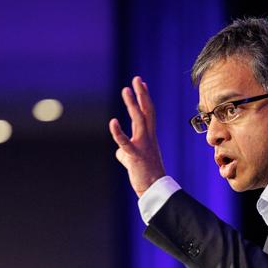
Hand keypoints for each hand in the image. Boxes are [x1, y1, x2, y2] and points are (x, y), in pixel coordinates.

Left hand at [109, 76, 166, 196]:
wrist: (154, 189)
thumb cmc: (145, 174)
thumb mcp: (134, 159)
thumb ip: (126, 151)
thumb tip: (119, 151)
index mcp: (149, 137)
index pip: (148, 113)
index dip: (144, 98)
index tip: (142, 84)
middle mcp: (148, 138)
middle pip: (146, 111)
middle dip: (142, 94)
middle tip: (137, 79)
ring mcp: (143, 146)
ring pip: (139, 120)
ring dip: (132, 104)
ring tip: (126, 90)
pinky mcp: (135, 156)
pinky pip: (126, 143)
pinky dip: (118, 132)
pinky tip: (113, 122)